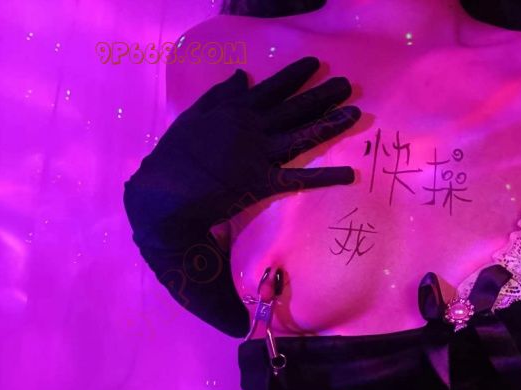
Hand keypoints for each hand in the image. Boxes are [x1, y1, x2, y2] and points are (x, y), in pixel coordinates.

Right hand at [144, 56, 360, 210]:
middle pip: (295, 108)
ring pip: (303, 136)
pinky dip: (325, 178)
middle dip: (323, 94)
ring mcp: (259, 155)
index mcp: (235, 110)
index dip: (296, 75)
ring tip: (356, 113)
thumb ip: (219, 95)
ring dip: (331, 124)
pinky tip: (349, 174)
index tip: (316, 63)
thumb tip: (241, 75)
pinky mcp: (262, 183)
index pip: (272, 87)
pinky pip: (299, 180)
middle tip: (347, 83)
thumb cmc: (174, 156)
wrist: (164, 194)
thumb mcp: (193, 117)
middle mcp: (253, 128)